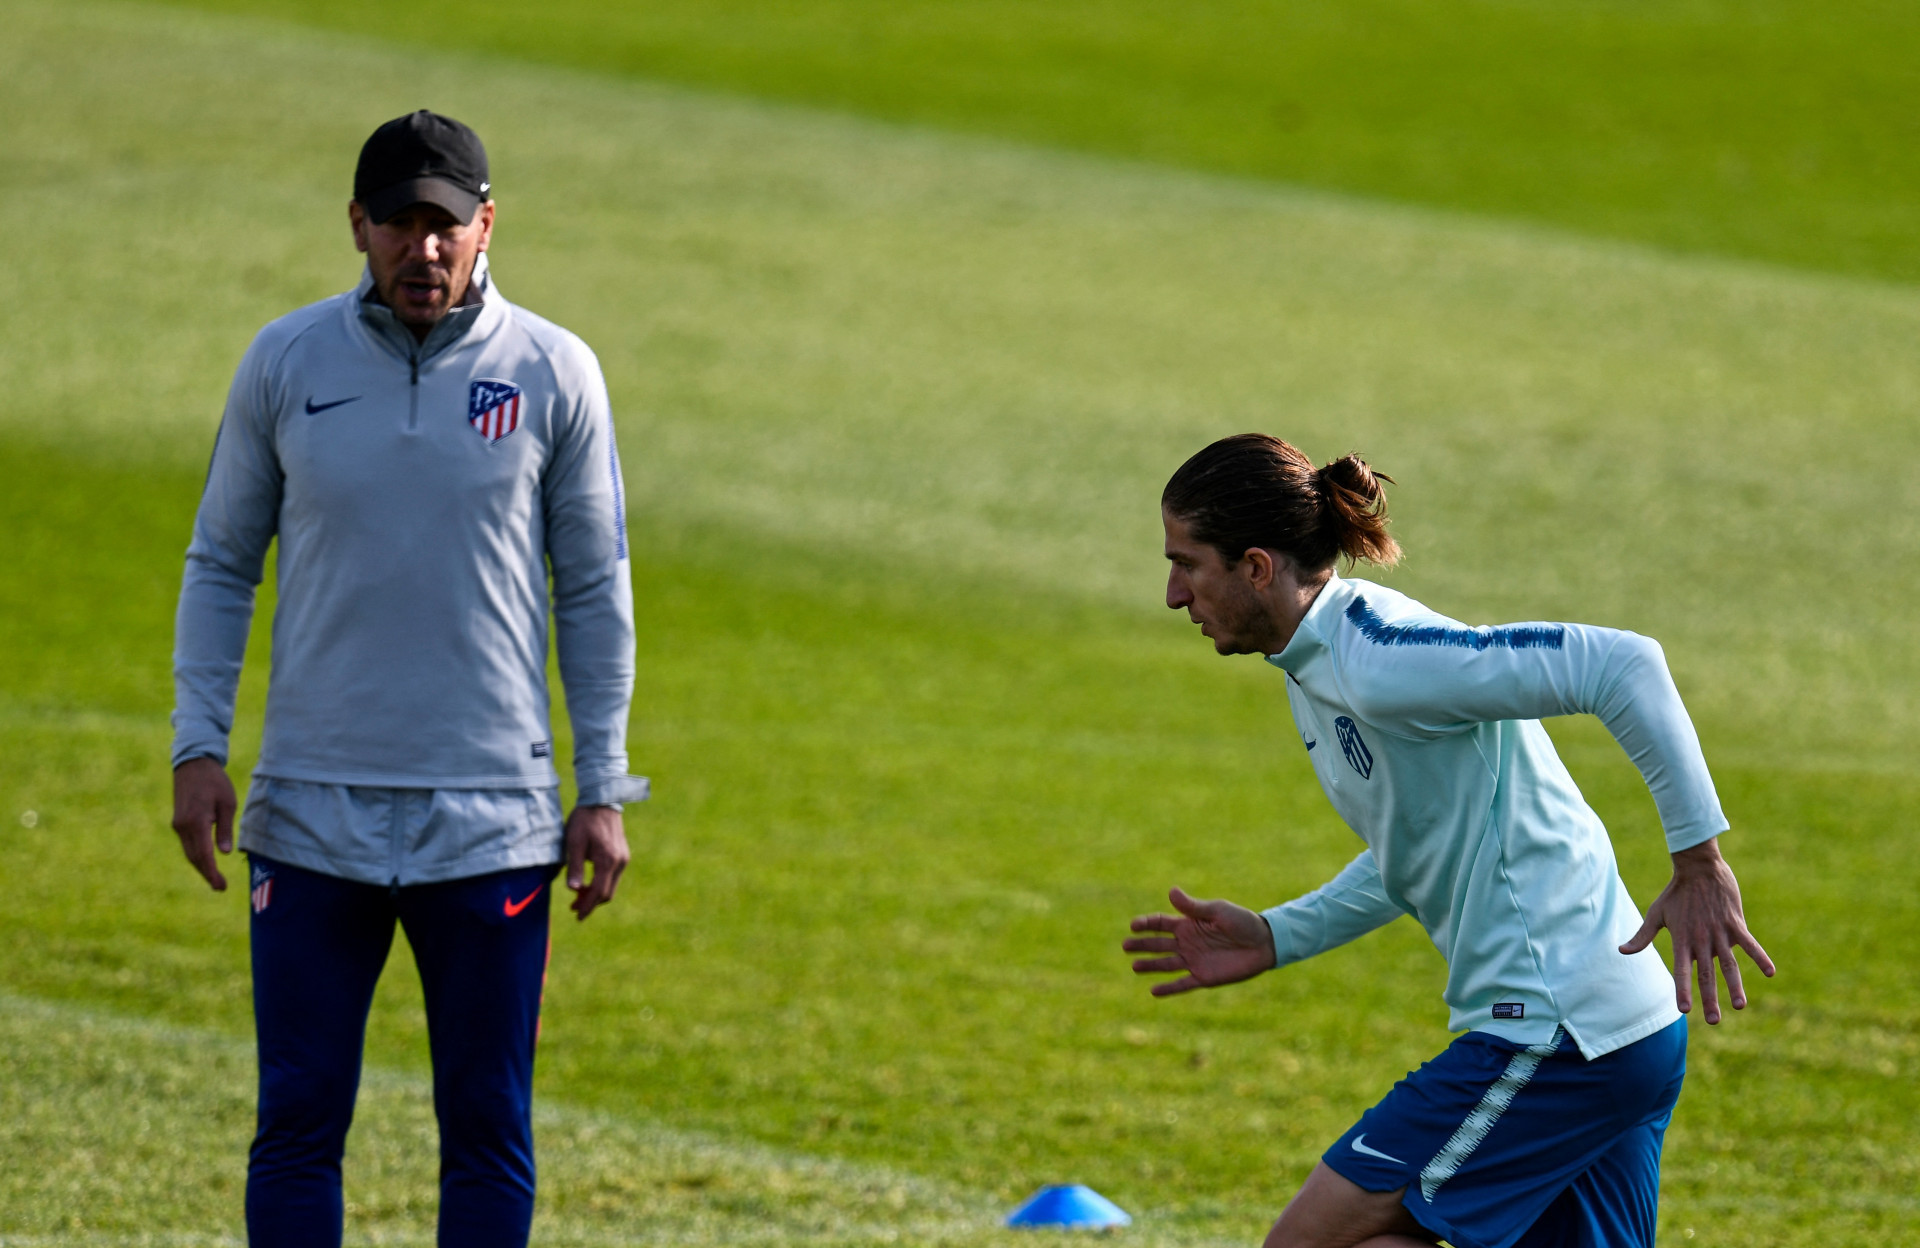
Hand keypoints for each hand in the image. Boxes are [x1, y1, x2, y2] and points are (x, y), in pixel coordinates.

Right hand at [171, 756, 235, 890]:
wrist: (193, 765)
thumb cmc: (215, 782)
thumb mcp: (227, 803)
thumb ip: (224, 829)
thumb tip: (223, 853)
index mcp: (197, 822)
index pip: (204, 854)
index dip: (212, 872)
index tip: (221, 885)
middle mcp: (183, 827)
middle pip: (194, 858)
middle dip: (207, 874)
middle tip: (221, 887)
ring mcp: (178, 825)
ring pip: (189, 852)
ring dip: (201, 866)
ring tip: (215, 879)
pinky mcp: (178, 822)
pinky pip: (187, 844)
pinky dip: (197, 855)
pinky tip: (206, 861)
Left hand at [564, 804, 629, 920]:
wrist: (602, 800)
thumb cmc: (584, 820)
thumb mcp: (574, 842)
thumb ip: (575, 867)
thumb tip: (574, 890)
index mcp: (607, 860)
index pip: (599, 892)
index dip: (587, 906)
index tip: (577, 916)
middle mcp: (620, 862)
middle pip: (607, 893)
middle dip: (591, 903)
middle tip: (574, 908)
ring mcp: (623, 858)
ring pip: (611, 886)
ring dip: (596, 894)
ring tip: (579, 897)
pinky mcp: (623, 855)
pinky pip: (613, 876)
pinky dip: (601, 884)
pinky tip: (589, 882)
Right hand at [1123, 887, 1276, 995]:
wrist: (1264, 944)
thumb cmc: (1242, 922)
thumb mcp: (1218, 911)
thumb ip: (1194, 907)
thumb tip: (1171, 892)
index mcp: (1188, 924)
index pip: (1160, 924)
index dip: (1146, 924)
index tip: (1133, 926)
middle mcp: (1187, 943)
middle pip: (1158, 944)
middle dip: (1141, 945)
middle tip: (1125, 946)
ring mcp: (1194, 961)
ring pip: (1166, 964)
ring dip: (1150, 965)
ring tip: (1134, 966)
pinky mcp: (1203, 977)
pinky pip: (1182, 984)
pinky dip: (1168, 988)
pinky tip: (1153, 991)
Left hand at [1620, 837, 1774, 1023]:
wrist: (1697, 868)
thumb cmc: (1675, 893)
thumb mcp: (1656, 914)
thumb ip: (1642, 936)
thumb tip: (1622, 951)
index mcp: (1681, 940)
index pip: (1681, 970)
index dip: (1683, 989)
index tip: (1684, 1009)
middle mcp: (1700, 940)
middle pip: (1706, 974)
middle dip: (1710, 998)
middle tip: (1715, 1021)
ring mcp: (1719, 932)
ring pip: (1729, 964)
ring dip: (1735, 986)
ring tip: (1739, 1006)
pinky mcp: (1736, 923)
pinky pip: (1750, 944)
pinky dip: (1760, 957)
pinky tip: (1770, 973)